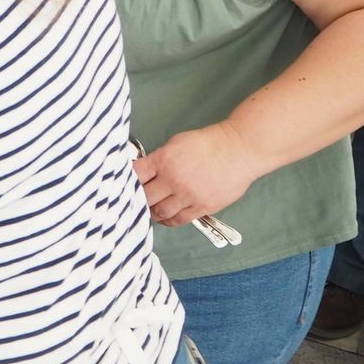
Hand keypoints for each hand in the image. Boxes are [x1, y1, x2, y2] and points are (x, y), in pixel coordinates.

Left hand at [133, 122, 262, 226]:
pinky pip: (179, 220)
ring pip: (160, 212)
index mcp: (164, 160)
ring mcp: (189, 195)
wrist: (238, 150)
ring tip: (150, 210)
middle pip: (145, 197)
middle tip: (135, 201)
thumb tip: (144, 171)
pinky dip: (168, 221)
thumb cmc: (207, 143)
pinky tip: (164, 218)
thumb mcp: (176, 143)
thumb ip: (158, 159)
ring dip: (152, 213)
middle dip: (138, 199)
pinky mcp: (203, 207)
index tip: (125, 185)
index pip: (135, 175)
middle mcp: (174, 180)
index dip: (127, 181)